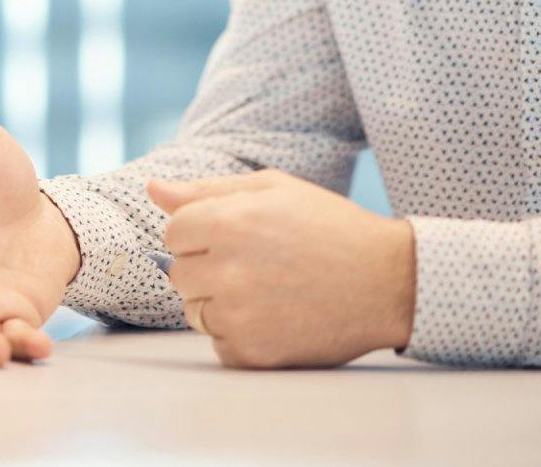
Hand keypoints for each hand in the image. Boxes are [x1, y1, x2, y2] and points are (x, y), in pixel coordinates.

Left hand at [148, 169, 416, 368]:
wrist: (388, 282)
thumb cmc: (329, 227)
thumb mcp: (273, 190)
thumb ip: (206, 190)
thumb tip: (152, 189)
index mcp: (227, 221)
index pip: (172, 233)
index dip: (201, 233)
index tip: (236, 236)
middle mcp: (226, 269)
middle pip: (179, 274)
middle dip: (208, 268)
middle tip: (257, 263)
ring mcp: (239, 314)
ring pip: (194, 311)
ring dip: (220, 303)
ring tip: (268, 290)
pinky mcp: (253, 352)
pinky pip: (218, 344)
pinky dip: (240, 335)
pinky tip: (276, 316)